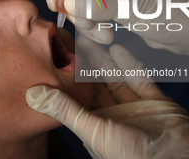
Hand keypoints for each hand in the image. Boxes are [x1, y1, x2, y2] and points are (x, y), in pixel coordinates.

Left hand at [26, 37, 188, 157]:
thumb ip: (65, 109)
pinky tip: (117, 50)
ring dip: (106, 61)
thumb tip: (32, 95)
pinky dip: (130, 65)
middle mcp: (115, 115)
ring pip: (117, 79)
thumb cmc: (130, 154)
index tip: (60, 58)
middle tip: (77, 42)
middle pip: (98, 85)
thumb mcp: (92, 129)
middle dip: (88, 64)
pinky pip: (141, 80)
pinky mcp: (156, 102)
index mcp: (97, 125)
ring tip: (93, 41)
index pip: (80, 97)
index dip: (71, 78)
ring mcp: (136, 108)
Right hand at [47, 0, 188, 59]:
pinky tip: (106, 35)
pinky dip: (92, 25)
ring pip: (78, 1)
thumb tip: (64, 2)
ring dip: (85, 21)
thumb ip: (94, 3)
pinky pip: (89, 12)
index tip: (56, 3)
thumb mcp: (129, 5)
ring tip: (104, 34)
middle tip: (85, 24)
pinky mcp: (110, 3)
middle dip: (75, 7)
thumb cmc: (168, 10)